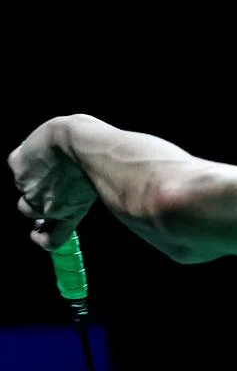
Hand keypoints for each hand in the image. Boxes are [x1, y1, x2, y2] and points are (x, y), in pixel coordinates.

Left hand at [8, 117, 98, 250]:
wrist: (85, 146)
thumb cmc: (78, 133)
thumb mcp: (59, 131)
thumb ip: (54, 145)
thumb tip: (64, 149)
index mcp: (19, 161)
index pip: (19, 170)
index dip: (33, 172)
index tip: (46, 169)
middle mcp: (24, 185)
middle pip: (25, 194)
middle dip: (38, 193)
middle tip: (56, 187)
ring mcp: (42, 202)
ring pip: (34, 213)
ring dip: (44, 209)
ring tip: (61, 202)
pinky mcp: (62, 214)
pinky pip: (51, 236)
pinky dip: (46, 239)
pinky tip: (43, 237)